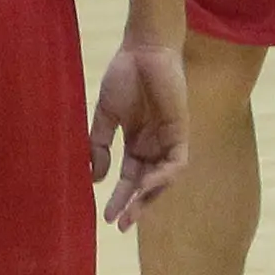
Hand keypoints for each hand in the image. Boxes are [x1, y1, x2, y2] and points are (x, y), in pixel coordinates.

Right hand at [91, 36, 187, 224]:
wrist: (144, 49)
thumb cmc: (124, 75)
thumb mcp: (105, 115)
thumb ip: (99, 145)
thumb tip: (94, 177)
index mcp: (136, 142)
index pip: (129, 178)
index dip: (119, 197)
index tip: (105, 217)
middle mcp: (154, 146)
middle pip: (146, 185)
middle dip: (134, 205)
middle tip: (120, 224)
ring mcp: (168, 140)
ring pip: (163, 179)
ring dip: (148, 197)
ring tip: (131, 211)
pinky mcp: (180, 132)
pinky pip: (175, 162)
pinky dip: (162, 176)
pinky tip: (145, 183)